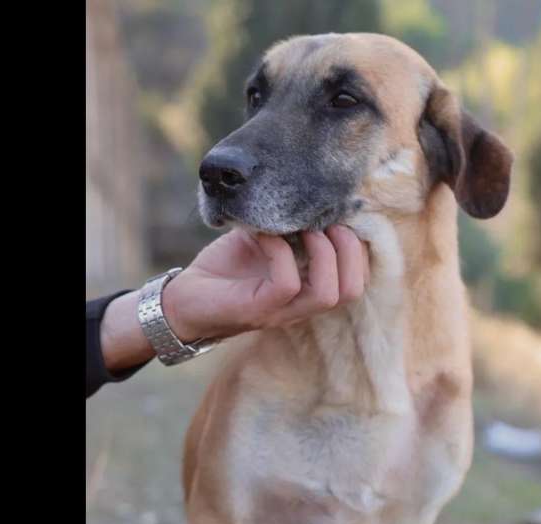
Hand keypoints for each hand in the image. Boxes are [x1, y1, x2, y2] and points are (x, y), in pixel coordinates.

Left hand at [163, 225, 369, 341]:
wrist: (182, 298)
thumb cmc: (226, 268)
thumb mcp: (265, 241)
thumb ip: (291, 227)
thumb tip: (314, 196)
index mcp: (308, 288)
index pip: (356, 280)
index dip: (359, 247)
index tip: (340, 216)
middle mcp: (300, 305)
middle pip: (352, 290)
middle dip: (350, 250)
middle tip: (329, 222)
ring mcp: (280, 311)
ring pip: (329, 294)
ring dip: (323, 254)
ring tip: (307, 229)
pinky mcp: (256, 310)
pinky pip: (286, 283)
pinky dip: (280, 252)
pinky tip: (264, 235)